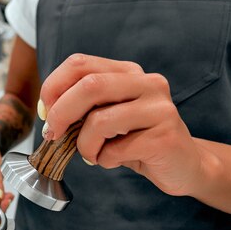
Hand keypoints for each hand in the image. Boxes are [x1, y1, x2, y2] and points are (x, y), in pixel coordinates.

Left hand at [39, 54, 205, 195]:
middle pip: (89, 86)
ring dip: (84, 145)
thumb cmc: (136, 141)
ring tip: (92, 154)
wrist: (184, 166)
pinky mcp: (165, 136)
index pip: (80, 63)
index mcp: (128, 72)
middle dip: (61, 113)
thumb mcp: (107, 117)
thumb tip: (48, 112)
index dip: (53, 87)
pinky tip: (115, 160)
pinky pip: (116, 149)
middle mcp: (147, 82)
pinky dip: (104, 160)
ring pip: (100, 121)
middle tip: (52, 135)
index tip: (46, 112)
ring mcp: (159, 108)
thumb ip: (82, 108)